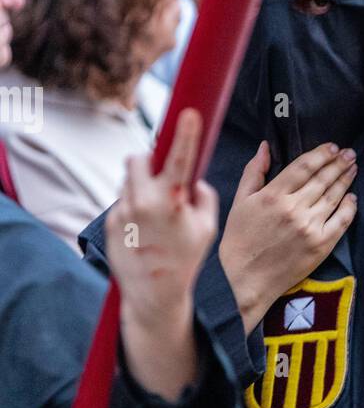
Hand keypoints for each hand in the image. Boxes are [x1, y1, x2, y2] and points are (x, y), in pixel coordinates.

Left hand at [107, 108, 218, 399]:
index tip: (189, 112)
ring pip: (128, 181)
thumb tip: (194, 179)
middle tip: (159, 176)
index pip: (180, 158)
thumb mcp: (207, 229)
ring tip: (154, 215)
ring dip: (140, 187)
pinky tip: (143, 231)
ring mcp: (124, 212)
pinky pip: (122, 203)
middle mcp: (144, 203)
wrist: (155, 295)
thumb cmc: (186, 261)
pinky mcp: (112, 223)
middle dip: (147, 161)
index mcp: (172, 202)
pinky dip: (133, 209)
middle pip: (137, 159)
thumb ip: (204, 197)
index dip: (186, 133)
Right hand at [219, 141, 357, 333]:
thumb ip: (253, 172)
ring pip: (334, 196)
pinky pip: (341, 220)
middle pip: (323, 179)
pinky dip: (349, 206)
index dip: (320, 154)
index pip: (304, 166)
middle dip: (338, 163)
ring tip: (352, 167)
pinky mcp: (321, 245)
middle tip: (349, 153)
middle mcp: (294, 209)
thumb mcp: (240, 202)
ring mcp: (310, 227)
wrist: (247, 281)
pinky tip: (351, 197)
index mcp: (273, 195)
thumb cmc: (239, 241)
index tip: (331, 146)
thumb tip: (265, 146)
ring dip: (345, 179)